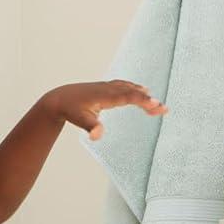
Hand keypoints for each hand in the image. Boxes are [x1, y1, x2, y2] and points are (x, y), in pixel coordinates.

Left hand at [44, 80, 166, 139]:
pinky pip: (125, 86)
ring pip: (130, 88)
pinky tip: (141, 90)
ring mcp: (109, 86)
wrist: (59, 98)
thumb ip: (91, 127)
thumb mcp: (79, 120)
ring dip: (144, 95)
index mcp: (106, 95)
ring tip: (156, 103)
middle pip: (134, 92)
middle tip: (164, 110)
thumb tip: (98, 136)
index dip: (144, 101)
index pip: (129, 97)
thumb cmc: (70, 110)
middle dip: (149, 101)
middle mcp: (110, 88)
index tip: (157, 106)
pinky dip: (136, 89)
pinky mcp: (106, 87)